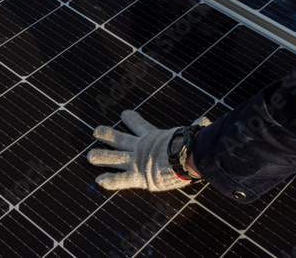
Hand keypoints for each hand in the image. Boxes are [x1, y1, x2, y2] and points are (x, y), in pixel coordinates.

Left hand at [88, 110, 209, 190]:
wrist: (184, 156)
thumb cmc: (190, 145)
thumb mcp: (192, 133)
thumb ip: (196, 127)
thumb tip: (206, 121)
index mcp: (154, 136)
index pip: (140, 125)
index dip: (132, 119)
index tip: (124, 113)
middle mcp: (141, 147)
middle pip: (120, 139)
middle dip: (108, 135)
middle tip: (95, 130)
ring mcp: (136, 161)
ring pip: (114, 157)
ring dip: (101, 156)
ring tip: (89, 155)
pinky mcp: (136, 175)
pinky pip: (119, 179)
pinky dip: (109, 180)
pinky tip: (98, 181)